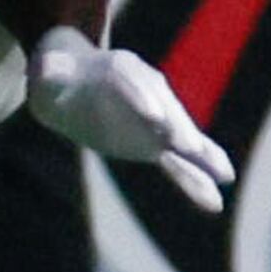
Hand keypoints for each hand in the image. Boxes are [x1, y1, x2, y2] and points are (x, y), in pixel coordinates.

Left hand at [27, 27, 233, 212]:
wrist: (74, 83)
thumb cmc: (60, 76)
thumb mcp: (50, 72)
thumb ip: (51, 71)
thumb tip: (45, 72)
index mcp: (120, 69)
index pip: (133, 82)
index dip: (143, 98)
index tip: (156, 118)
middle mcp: (147, 92)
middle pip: (165, 109)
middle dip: (178, 127)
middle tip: (191, 147)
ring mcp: (155, 120)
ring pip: (180, 138)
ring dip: (201, 157)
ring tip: (225, 175)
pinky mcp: (155, 144)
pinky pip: (178, 164)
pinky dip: (195, 180)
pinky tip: (215, 202)